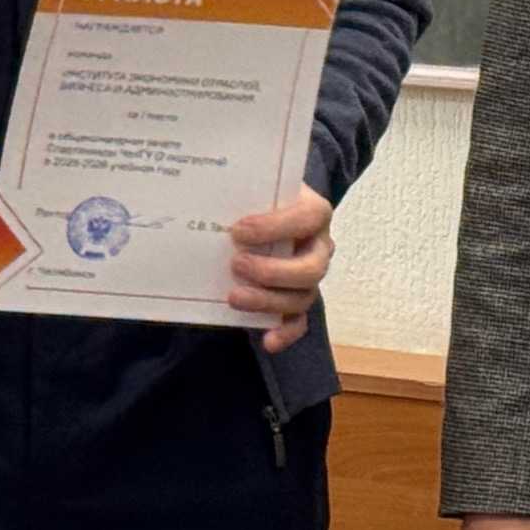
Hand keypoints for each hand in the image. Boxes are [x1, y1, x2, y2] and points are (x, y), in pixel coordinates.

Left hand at [227, 185, 332, 353]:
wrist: (262, 216)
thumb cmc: (259, 200)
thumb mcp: (257, 189)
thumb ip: (243, 192)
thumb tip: (210, 196)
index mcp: (314, 212)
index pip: (307, 218)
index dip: (276, 227)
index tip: (238, 230)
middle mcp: (319, 246)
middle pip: (312, 268)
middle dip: (273, 271)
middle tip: (236, 264)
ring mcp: (310, 277)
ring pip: (303, 297)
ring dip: (268, 301)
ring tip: (233, 296)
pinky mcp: (298, 300)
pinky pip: (299, 322)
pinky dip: (285, 333)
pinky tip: (267, 340)